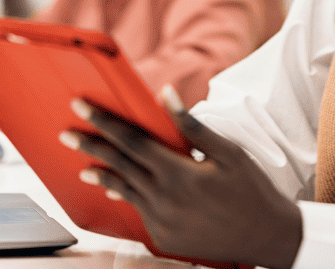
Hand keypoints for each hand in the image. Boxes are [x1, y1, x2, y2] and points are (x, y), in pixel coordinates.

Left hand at [59, 87, 302, 268]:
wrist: (269, 237)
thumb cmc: (253, 190)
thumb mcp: (228, 152)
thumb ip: (192, 126)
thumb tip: (167, 95)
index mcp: (179, 174)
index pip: (131, 141)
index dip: (104, 122)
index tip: (81, 107)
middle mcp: (164, 200)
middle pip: (119, 165)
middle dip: (91, 145)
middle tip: (66, 132)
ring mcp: (162, 223)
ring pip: (124, 191)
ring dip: (103, 175)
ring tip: (84, 165)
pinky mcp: (164, 239)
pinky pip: (140, 212)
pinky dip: (127, 197)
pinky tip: (117, 190)